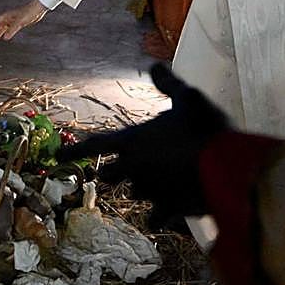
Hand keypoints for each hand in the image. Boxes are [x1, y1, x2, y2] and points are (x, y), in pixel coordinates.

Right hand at [0, 0, 47, 40]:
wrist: (37, 9)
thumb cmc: (28, 12)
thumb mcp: (19, 22)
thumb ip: (12, 30)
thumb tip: (5, 37)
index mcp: (7, 15)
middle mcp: (9, 17)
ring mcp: (14, 20)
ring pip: (4, 27)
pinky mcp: (19, 22)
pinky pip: (10, 29)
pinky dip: (7, 32)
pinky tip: (7, 36)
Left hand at [58, 64, 229, 223]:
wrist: (227, 167)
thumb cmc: (203, 128)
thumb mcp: (187, 98)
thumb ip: (168, 84)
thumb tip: (154, 66)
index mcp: (132, 140)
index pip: (95, 146)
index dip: (74, 151)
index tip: (57, 158)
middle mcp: (133, 167)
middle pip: (110, 174)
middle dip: (112, 173)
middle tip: (114, 172)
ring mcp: (149, 191)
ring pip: (134, 193)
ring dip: (141, 189)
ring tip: (156, 184)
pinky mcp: (167, 210)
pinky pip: (154, 218)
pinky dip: (158, 217)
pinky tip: (165, 216)